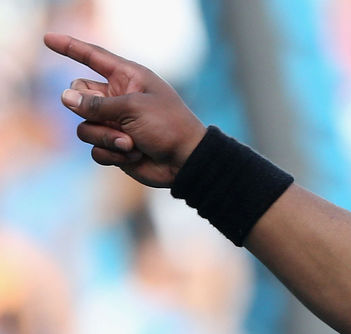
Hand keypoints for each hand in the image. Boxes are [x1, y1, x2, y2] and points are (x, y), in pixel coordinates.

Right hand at [43, 33, 206, 188]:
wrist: (186, 161)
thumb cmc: (168, 126)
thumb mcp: (132, 108)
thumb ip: (96, 104)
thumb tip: (64, 98)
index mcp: (127, 78)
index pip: (92, 57)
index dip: (70, 47)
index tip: (48, 39)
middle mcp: (117, 98)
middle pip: (78, 95)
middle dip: (88, 108)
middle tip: (112, 118)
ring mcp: (114, 123)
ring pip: (84, 126)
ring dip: (105, 136)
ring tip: (129, 143)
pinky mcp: (114, 146)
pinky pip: (94, 149)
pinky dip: (111, 153)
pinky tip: (133, 155)